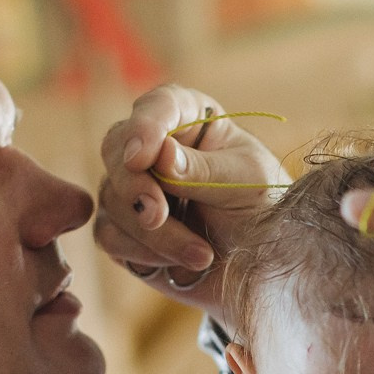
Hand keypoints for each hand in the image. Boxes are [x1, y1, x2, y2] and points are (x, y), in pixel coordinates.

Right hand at [92, 84, 290, 322]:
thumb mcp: (248, 184)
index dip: (145, 126)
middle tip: (157, 214)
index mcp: (191, 119)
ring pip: (113, 199)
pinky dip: (143, 253)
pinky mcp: (123, 229)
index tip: (142, 155)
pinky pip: (110, 236)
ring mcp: (132, 188)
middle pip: (116, 150)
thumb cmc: (262, 210)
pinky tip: (181, 265)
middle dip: (134, 185)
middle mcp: (154, 148)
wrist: (263, 268)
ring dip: (155, 233)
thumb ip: (205, 171)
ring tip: (202, 255)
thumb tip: (161, 155)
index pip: (160, 106)